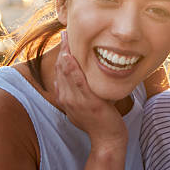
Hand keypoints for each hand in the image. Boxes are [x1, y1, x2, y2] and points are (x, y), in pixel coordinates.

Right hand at [54, 31, 127, 147]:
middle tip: (66, 30)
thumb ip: (83, 90)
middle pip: (62, 69)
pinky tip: (70, 58)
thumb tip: (84, 76)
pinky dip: (72, 70)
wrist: (107, 140)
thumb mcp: (88, 103)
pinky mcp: (87, 104)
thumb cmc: (101, 120)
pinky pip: (78, 84)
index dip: (62, 53)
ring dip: (66, 54)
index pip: (61, 72)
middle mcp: (67, 98)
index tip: (66, 38)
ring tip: (67, 37)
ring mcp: (76, 102)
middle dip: (64, 49)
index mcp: (66, 97)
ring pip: (67, 74)